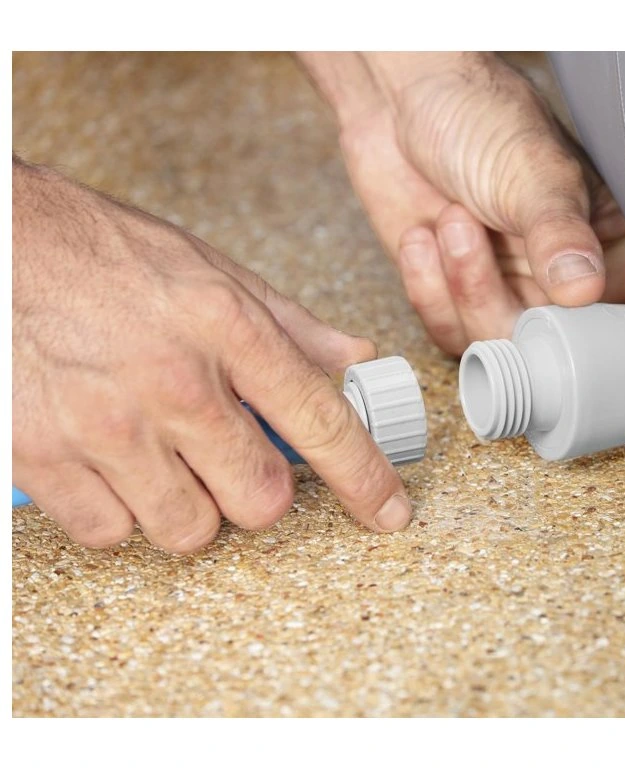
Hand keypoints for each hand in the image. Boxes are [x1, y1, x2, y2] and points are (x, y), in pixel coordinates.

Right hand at [12, 158, 411, 552]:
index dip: (366, 479)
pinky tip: (110, 466)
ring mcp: (104, 425)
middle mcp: (173, 383)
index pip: (321, 422)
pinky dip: (119, 512)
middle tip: (230, 457)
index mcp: (228, 329)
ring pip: (187, 529)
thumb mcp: (211, 270)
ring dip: (188, 506)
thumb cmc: (106, 254)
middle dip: (256, 491)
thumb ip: (288, 323)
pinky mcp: (40, 455)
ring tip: (164, 458)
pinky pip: (110, 532)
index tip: (390, 511)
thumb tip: (352, 357)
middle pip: (259, 500)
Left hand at [299, 52, 624, 354]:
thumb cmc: (484, 115)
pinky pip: (449, 332)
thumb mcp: (532, 172)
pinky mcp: (460, 298)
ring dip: (464, 288)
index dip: (608, 335)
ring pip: (498, 345)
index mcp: (613, 244)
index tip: (566, 317)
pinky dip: (428, 290)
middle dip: (506, 304)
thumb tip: (584, 289)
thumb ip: (559, 233)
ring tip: (451, 220)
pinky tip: (423, 236)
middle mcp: (566, 278)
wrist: (405, 100)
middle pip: (557, 350)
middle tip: (481, 238)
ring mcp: (514, 291)